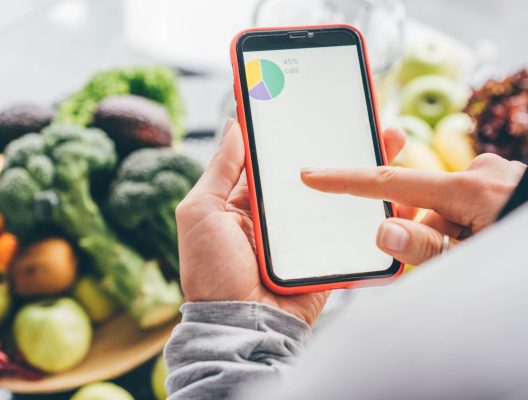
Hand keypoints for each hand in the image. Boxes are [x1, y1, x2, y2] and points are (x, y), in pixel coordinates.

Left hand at [176, 120, 405, 325]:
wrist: (241, 324)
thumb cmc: (211, 270)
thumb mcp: (200, 211)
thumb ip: (220, 170)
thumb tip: (235, 125)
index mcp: (248, 197)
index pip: (275, 154)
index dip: (293, 128)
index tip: (313, 98)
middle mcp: (280, 210)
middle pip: (315, 167)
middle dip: (339, 140)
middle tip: (364, 110)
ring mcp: (306, 231)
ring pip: (339, 191)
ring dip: (363, 165)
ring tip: (390, 137)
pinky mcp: (328, 251)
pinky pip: (353, 225)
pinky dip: (375, 207)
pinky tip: (397, 186)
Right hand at [301, 152, 525, 265]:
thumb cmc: (519, 256)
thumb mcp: (474, 258)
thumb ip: (426, 247)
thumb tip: (383, 229)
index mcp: (468, 190)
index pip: (390, 184)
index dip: (345, 181)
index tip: (312, 174)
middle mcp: (481, 173)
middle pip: (423, 203)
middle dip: (424, 232)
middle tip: (443, 260)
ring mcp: (495, 175)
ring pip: (446, 207)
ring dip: (447, 233)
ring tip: (471, 257)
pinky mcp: (504, 181)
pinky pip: (466, 202)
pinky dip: (463, 224)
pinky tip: (480, 242)